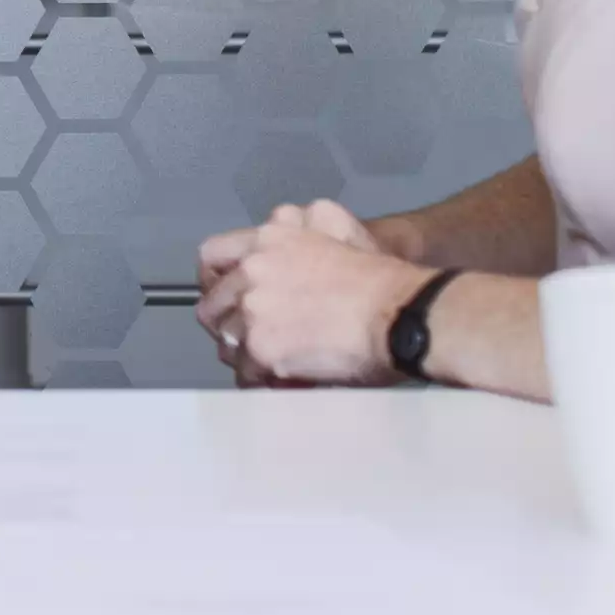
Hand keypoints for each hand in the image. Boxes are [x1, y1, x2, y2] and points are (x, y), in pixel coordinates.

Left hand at [195, 204, 423, 386]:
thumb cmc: (381, 278)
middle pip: (212, 305)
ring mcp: (253, 309)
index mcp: (267, 238)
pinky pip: (245, 372)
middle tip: (249, 341)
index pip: (211, 255)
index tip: (225, 299)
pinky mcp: (263, 348)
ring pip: (226, 341)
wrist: (403, 314)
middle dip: (227, 325)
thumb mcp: (337, 231)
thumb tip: (283, 239)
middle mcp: (251, 270)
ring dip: (244, 355)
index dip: (214, 282)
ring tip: (267, 367)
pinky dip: (259, 381)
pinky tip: (279, 383)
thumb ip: (300, 232)